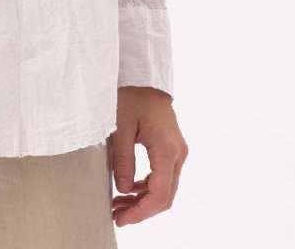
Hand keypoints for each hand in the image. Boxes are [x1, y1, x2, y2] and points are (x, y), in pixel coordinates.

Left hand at [110, 86, 187, 226]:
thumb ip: (123, 159)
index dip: (140, 212)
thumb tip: (124, 190)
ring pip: (166, 188)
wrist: (144, 75)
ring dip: (144, 199)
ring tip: (118, 204)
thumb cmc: (131, 95)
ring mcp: (177, 151)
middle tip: (117, 215)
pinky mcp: (171, 148)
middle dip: (141, 209)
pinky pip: (164, 176)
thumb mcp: (120, 125)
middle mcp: (177, 153)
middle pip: (165, 196)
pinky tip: (129, 188)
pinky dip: (148, 186)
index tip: (121, 218)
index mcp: (166, 149)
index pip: (159, 194)